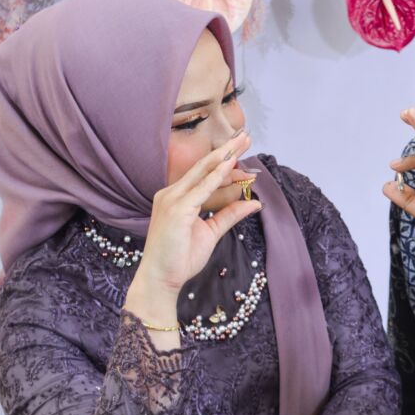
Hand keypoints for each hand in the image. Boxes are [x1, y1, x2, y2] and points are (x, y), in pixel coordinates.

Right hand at [136, 130, 261, 295]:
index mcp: (176, 197)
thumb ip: (229, 215)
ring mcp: (172, 200)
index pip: (203, 174)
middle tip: (246, 136)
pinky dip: (217, 176)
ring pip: (203, 172)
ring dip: (224, 156)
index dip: (224, 162)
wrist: (160, 279)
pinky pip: (201, 189)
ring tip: (242, 143)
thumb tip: (254, 202)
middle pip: (203, 166)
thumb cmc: (179, 258)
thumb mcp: (211, 232)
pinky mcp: (177, 210)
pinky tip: (230, 165)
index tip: (243, 152)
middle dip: (226, 150)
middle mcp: (171, 193)